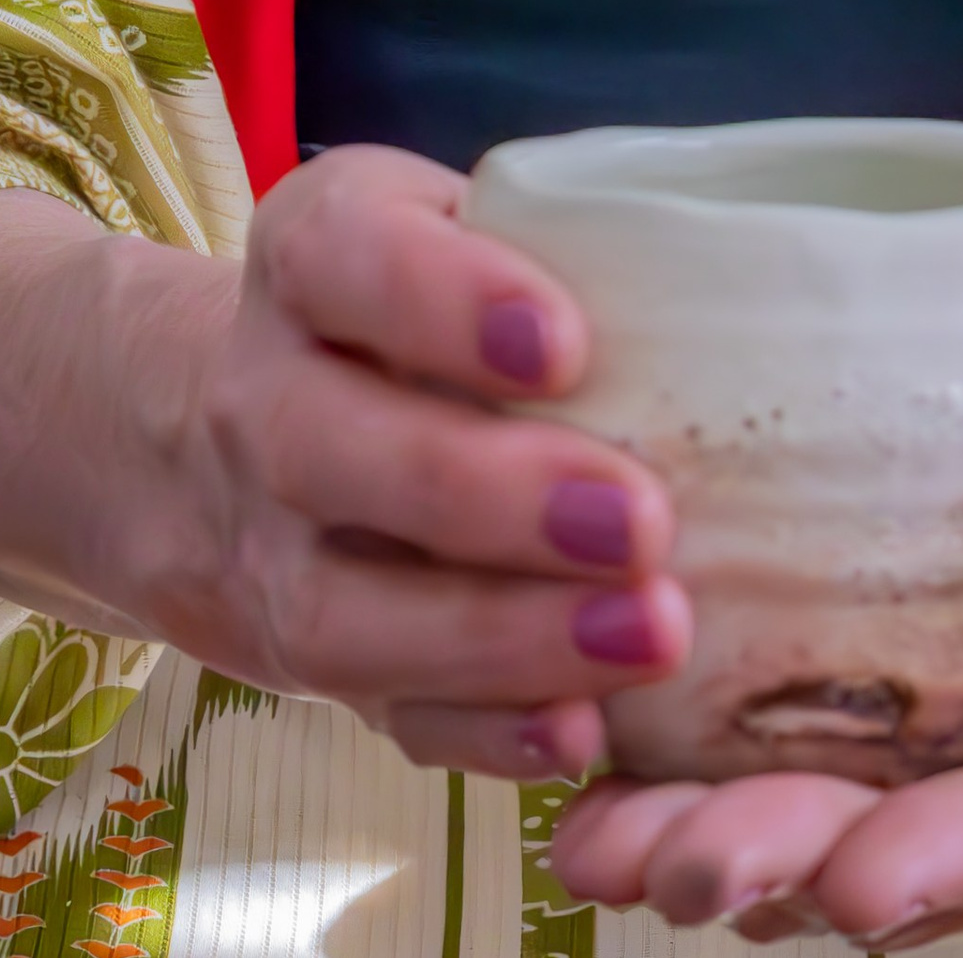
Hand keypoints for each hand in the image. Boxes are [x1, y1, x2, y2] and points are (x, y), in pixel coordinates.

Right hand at [0, 147, 692, 780]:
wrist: (216, 426)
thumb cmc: (416, 304)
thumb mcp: (456, 226)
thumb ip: (563, 242)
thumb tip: (747, 289)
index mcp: (311, 259)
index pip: (343, 256)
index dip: (443, 302)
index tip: (562, 343)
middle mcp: (260, 403)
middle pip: (331, 452)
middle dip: (490, 497)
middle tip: (639, 522)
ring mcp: (269, 551)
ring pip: (347, 613)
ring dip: (504, 637)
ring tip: (648, 635)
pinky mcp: (307, 666)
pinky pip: (383, 717)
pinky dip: (486, 735)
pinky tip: (583, 734)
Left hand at [545, 240, 962, 945]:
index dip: (958, 860)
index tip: (862, 878)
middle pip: (909, 864)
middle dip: (792, 869)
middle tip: (683, 867)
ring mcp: (928, 778)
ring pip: (818, 844)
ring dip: (708, 854)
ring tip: (599, 848)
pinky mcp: (849, 729)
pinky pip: (763, 778)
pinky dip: (674, 792)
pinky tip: (587, 794)